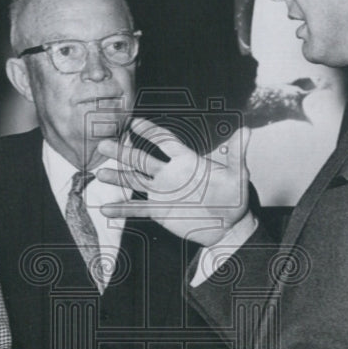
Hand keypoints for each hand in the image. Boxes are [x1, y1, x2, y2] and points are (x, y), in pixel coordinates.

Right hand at [96, 118, 251, 245]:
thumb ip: (236, 153)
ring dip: (118, 176)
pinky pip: (137, 208)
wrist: (228, 226)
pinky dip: (122, 208)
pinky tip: (106, 208)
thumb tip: (247, 128)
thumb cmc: (234, 198)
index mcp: (186, 161)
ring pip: (135, 181)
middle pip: (142, 159)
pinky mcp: (159, 211)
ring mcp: (162, 192)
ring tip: (100, 172)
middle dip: (123, 151)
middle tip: (104, 143)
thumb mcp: (237, 176)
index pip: (165, 142)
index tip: (135, 122)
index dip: (151, 132)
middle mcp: (169, 174)